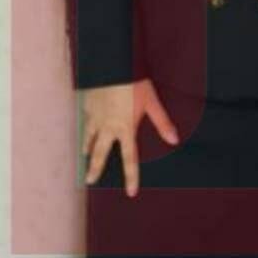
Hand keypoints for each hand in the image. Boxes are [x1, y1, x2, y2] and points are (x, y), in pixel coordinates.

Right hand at [81, 79, 178, 196]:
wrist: (112, 64)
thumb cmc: (134, 82)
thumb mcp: (152, 102)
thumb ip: (162, 122)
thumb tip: (174, 140)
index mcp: (125, 128)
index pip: (129, 159)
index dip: (131, 177)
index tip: (131, 192)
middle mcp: (108, 126)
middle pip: (100, 154)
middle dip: (95, 169)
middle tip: (89, 181)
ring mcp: (95, 116)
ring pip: (88, 138)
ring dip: (86, 150)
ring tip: (84, 157)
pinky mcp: (87, 105)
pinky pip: (84, 121)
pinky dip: (83, 129)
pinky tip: (83, 129)